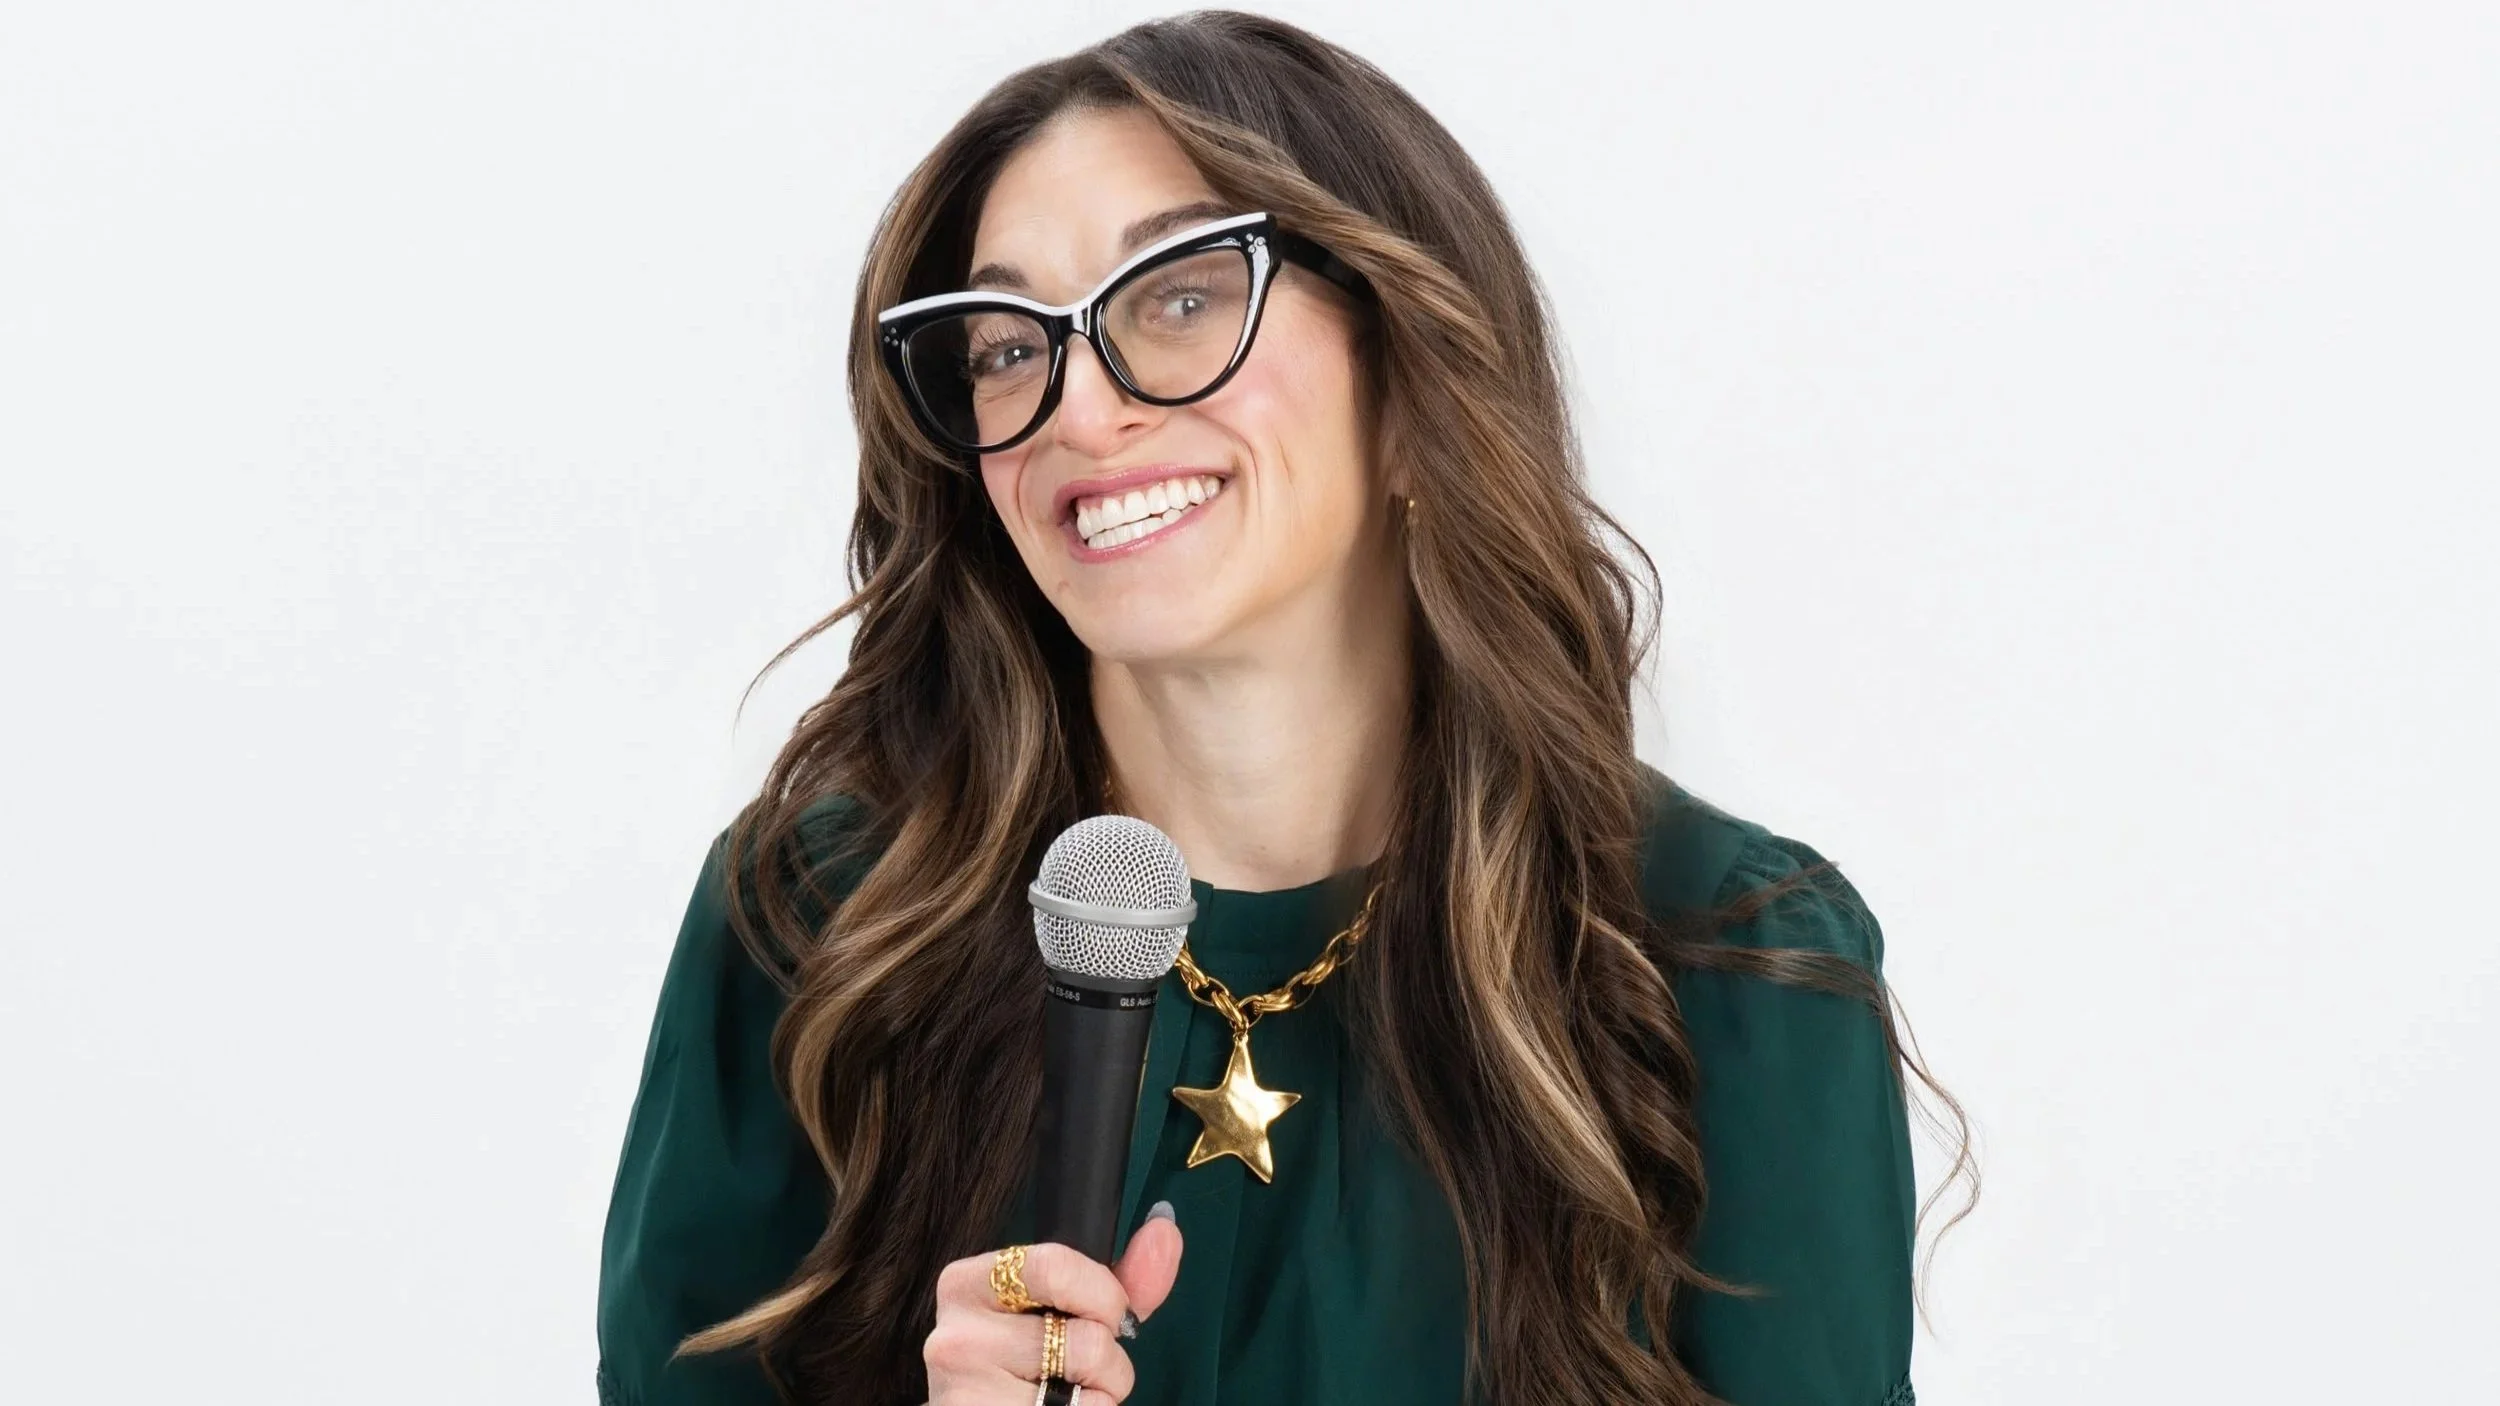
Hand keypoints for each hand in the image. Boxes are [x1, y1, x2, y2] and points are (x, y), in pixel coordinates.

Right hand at [924, 1206, 1183, 1404]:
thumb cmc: (1030, 1372)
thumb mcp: (1068, 1314)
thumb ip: (1121, 1277)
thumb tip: (1164, 1227)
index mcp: (966, 1286)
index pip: (1053, 1265)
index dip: (1102, 1294)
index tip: (1103, 1315)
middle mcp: (954, 1336)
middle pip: (1085, 1332)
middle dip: (1107, 1353)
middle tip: (1077, 1368)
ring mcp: (964, 1388)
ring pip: (1089, 1373)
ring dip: (1104, 1391)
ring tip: (1068, 1397)